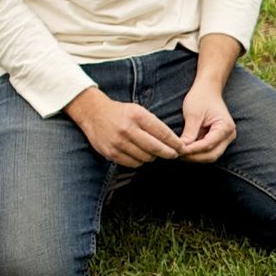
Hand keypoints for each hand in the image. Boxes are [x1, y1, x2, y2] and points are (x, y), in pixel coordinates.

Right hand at [65, 88, 186, 167]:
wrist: (94, 114)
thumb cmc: (121, 113)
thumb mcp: (138, 111)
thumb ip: (153, 125)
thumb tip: (172, 142)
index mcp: (138, 116)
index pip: (163, 133)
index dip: (175, 143)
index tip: (182, 147)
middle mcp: (128, 130)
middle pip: (156, 149)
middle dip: (169, 153)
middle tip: (174, 155)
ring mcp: (119, 143)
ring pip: (146, 158)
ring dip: (153, 157)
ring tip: (153, 152)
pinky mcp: (111, 153)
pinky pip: (133, 163)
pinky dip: (140, 161)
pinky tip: (140, 154)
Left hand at [176, 75, 237, 162]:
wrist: (208, 89)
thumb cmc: (201, 97)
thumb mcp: (193, 114)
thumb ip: (189, 133)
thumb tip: (181, 148)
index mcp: (225, 127)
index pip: (208, 145)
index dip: (192, 150)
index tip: (178, 151)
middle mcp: (229, 135)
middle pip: (212, 155)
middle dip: (194, 156)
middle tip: (177, 154)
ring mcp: (225, 139)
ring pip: (210, 155)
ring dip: (195, 156)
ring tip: (180, 152)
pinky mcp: (219, 139)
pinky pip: (209, 151)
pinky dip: (197, 152)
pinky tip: (186, 149)